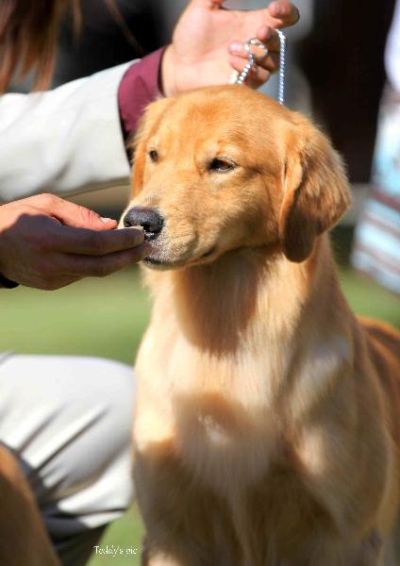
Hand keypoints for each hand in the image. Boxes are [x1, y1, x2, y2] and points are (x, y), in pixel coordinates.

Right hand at [0, 194, 148, 289]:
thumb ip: (81, 216)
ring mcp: (52, 278)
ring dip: (117, 262)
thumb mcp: (47, 204)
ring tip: (134, 249)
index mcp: (51, 240)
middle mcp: (53, 264)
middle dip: (129, 258)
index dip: (123, 241)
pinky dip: (98, 264)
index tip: (140, 234)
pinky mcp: (52, 285)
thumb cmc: (19, 217)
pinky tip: (108, 255)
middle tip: (148, 248)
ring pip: (94, 272)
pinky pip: (82, 274)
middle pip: (102, 266)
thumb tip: (112, 227)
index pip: (97, 244)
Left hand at [161, 0, 298, 95]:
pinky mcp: (245, 82)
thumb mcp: (201, 8)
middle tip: (258, 32)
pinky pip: (259, 77)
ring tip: (231, 49)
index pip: (283, 17)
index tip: (274, 8)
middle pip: (280, 41)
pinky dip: (248, 68)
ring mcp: (252, 65)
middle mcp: (255, 45)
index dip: (286, 11)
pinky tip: (230, 62)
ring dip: (256, 53)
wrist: (178, 64)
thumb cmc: (190, 36)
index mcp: (252, 23)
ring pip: (272, 61)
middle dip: (271, 36)